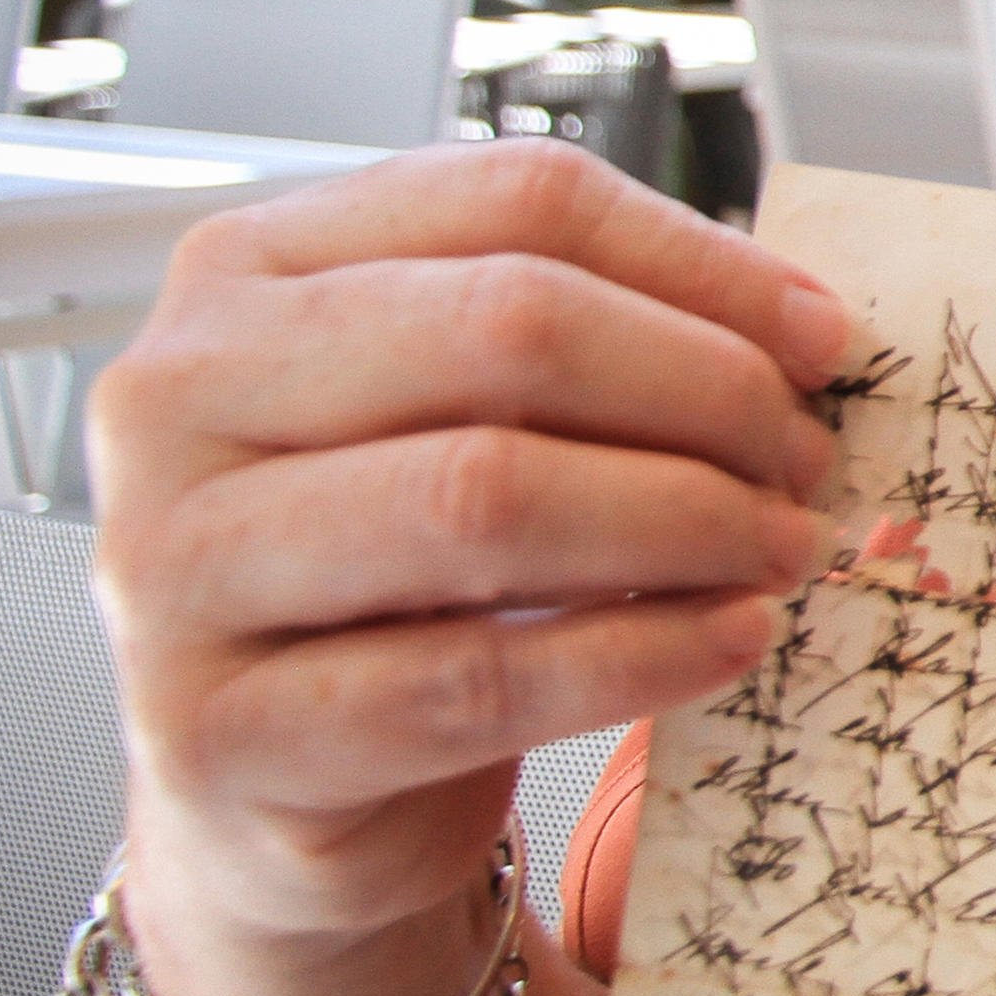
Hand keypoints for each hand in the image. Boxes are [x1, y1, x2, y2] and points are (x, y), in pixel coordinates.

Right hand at [91, 141, 844, 994]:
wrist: (274, 792)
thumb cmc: (387, 579)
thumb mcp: (462, 419)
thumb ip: (588, 342)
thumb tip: (803, 330)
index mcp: (248, 272)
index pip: (515, 203)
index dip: (702, 264)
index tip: (820, 338)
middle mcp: (180, 396)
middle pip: (508, 330)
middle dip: (702, 390)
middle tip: (803, 460)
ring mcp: (174, 565)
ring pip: (485, 495)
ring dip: (684, 520)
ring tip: (780, 550)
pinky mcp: (218, 732)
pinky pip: (470, 678)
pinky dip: (635, 656)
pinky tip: (727, 642)